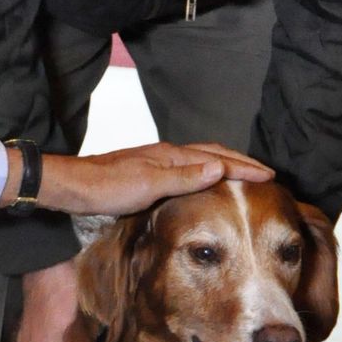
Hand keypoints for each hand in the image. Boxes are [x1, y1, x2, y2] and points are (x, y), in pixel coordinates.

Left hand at [37, 140, 271, 216]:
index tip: (269, 175)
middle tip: (263, 172)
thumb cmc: (107, 188)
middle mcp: (167, 155)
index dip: (244, 167)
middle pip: (212, 153)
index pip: (218, 158)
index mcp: (171, 155)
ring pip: (199, 160)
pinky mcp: (147, 173)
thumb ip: (184, 177)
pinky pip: (186, 170)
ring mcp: (156, 163)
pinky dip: (204, 173)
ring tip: (240, 175)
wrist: (72, 187)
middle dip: (240, 162)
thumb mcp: (148, 184)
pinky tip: (202, 184)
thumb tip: (220, 168)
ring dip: (223, 166)